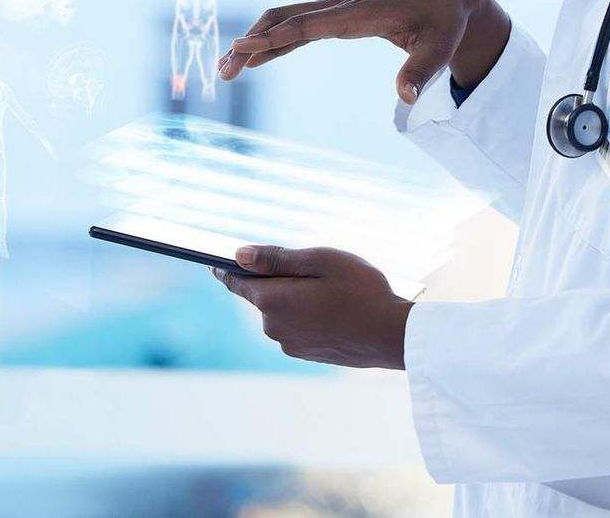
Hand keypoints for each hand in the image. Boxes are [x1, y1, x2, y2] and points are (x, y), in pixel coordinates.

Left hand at [214, 245, 411, 369]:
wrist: (392, 335)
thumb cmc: (360, 291)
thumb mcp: (319, 261)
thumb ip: (276, 258)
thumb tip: (239, 255)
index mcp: (272, 301)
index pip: (237, 282)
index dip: (227, 269)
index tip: (216, 261)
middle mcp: (274, 328)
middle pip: (266, 295)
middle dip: (282, 280)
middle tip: (316, 270)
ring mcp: (290, 345)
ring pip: (284, 312)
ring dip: (298, 299)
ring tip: (334, 292)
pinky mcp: (307, 355)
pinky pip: (298, 327)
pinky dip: (310, 316)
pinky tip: (337, 310)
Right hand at [218, 0, 510, 102]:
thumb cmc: (444, 20)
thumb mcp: (441, 46)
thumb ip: (422, 71)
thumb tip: (404, 97)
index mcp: (363, 12)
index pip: (312, 24)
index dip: (279, 36)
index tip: (246, 47)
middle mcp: (343, 6)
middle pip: (286, 19)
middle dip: (252, 42)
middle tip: (223, 68)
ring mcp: (337, 9)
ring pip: (286, 19)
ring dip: (255, 41)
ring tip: (225, 69)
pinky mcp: (338, 16)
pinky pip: (298, 25)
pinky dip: (273, 40)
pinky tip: (255, 58)